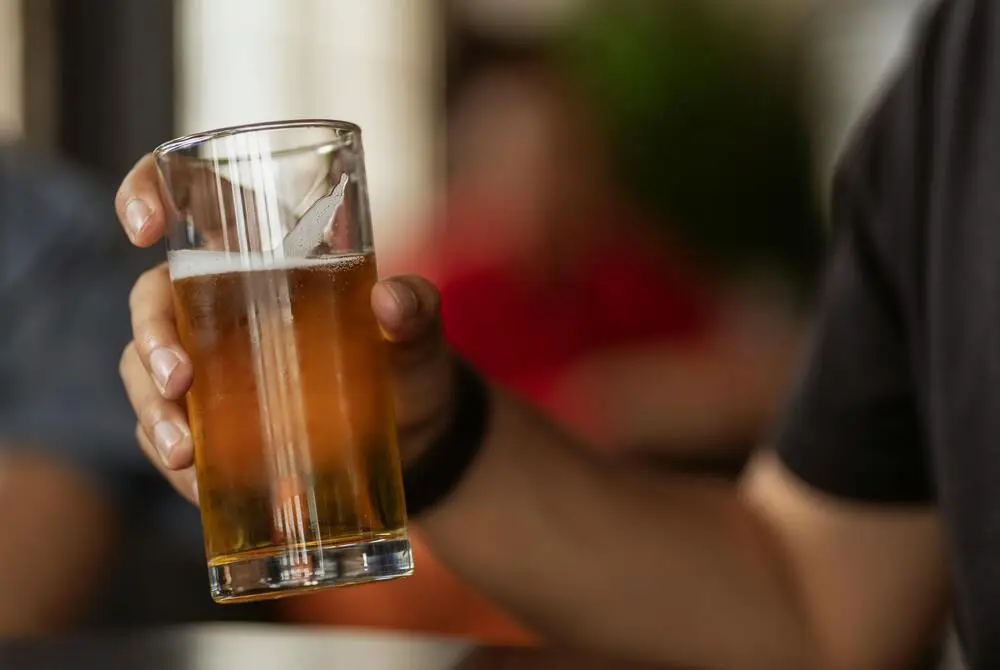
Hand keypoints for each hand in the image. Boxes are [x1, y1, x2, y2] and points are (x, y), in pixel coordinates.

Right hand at [114, 154, 456, 503]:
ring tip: (183, 451)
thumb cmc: (410, 363)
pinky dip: (174, 458)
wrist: (418, 437)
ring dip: (152, 408)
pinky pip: (169, 432)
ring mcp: (213, 365)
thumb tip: (391, 299)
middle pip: (154, 299)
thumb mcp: (419, 334)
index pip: (194, 201)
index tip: (141, 225)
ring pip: (146, 371)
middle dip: (152, 337)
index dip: (149, 192)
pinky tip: (196, 482)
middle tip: (178, 381)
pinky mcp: (214, 421)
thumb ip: (415, 309)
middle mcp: (225, 303)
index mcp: (266, 256)